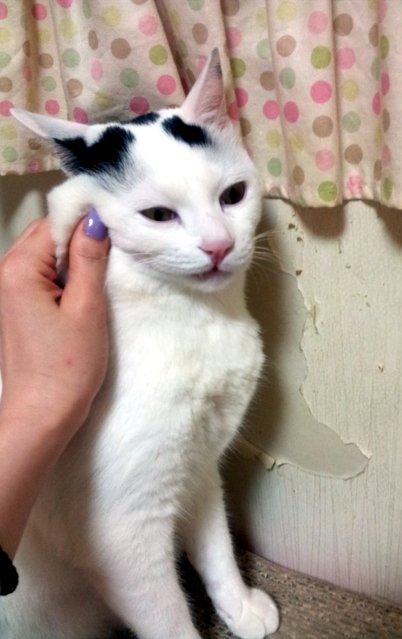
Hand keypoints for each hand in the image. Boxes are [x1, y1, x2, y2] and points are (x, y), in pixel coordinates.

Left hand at [0, 213, 109, 437]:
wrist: (42, 414)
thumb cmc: (66, 368)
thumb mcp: (86, 308)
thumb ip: (89, 259)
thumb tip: (94, 218)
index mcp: (17, 270)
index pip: (54, 223)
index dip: (86, 221)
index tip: (117, 228)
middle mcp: (4, 274)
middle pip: (47, 236)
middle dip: (80, 239)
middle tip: (115, 253)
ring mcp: (8, 291)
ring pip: (46, 255)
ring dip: (74, 259)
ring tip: (102, 275)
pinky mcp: (17, 306)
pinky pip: (42, 276)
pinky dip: (65, 276)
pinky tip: (85, 291)